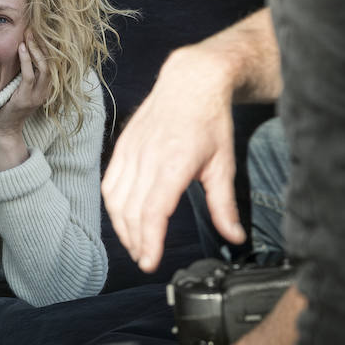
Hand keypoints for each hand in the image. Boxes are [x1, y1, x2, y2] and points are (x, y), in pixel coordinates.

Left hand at [0, 34, 49, 168]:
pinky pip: (29, 76)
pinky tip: (21, 49)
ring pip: (43, 68)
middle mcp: (44, 92)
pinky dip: (26, 61)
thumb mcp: (17, 90)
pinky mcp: (25, 99)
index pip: (51, 64)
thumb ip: (21, 76)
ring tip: (28, 35)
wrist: (2, 132)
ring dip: (36, 50)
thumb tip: (17, 54)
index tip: (38, 32)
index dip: (46, 47)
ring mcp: (36, 96)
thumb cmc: (6, 109)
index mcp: (44, 89)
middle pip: (51, 63)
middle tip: (33, 29)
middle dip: (43, 45)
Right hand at [101, 47, 245, 272]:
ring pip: (115, 199)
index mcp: (173, 163)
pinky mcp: (122, 147)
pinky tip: (123, 217)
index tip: (150, 262)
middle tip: (145, 259)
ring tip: (135, 243)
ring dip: (122, 226)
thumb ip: (224, 205)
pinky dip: (113, 205)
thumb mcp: (224, 165)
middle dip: (135, 240)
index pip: (152, 211)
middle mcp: (147, 158)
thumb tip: (235, 237)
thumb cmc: (210, 122)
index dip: (149, 241)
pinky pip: (109, 183)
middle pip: (131, 210)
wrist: (190, 82)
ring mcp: (130, 151)